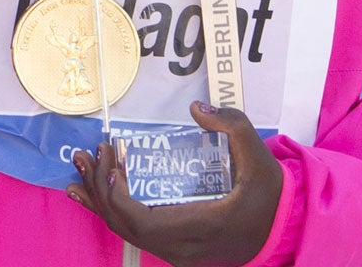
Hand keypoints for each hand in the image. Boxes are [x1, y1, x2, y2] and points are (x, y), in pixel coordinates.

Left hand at [68, 103, 284, 266]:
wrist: (282, 227)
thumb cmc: (268, 193)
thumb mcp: (258, 156)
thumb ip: (232, 125)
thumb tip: (197, 109)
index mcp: (202, 226)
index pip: (144, 223)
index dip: (119, 198)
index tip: (112, 165)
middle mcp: (185, 247)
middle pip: (127, 226)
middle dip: (100, 189)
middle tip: (88, 154)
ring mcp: (179, 252)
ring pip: (127, 232)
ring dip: (100, 199)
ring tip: (79, 168)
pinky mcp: (176, 249)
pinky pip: (136, 233)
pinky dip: (110, 212)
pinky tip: (89, 195)